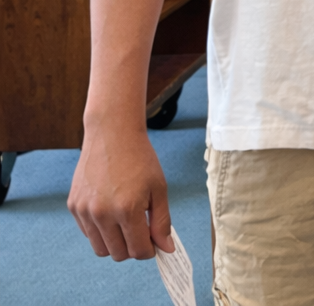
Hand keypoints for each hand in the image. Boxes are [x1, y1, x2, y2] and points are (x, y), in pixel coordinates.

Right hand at [68, 121, 172, 260]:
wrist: (112, 134)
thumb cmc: (139, 158)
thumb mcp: (159, 187)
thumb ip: (162, 221)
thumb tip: (166, 248)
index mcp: (127, 209)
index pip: (138, 250)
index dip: (149, 250)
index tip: (153, 242)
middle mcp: (102, 213)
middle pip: (118, 254)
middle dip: (132, 248)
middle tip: (141, 230)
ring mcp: (84, 211)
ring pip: (100, 248)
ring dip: (115, 242)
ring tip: (126, 220)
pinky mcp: (73, 206)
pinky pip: (87, 233)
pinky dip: (100, 230)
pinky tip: (111, 210)